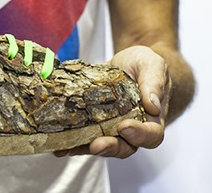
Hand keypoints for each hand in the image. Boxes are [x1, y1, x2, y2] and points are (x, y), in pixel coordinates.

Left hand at [54, 45, 170, 158]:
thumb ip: (154, 82)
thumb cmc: (144, 64)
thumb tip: (153, 106)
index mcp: (151, 119)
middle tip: (96, 144)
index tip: (125, 126)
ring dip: (85, 148)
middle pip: (125, 147)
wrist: (127, 62)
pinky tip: (57, 145)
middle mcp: (132, 129)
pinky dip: (71, 143)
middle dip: (109, 147)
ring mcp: (111, 129)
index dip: (139, 135)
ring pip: (101, 146)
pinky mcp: (94, 124)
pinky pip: (84, 137)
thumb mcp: (152, 65)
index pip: (151, 135)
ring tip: (69, 147)